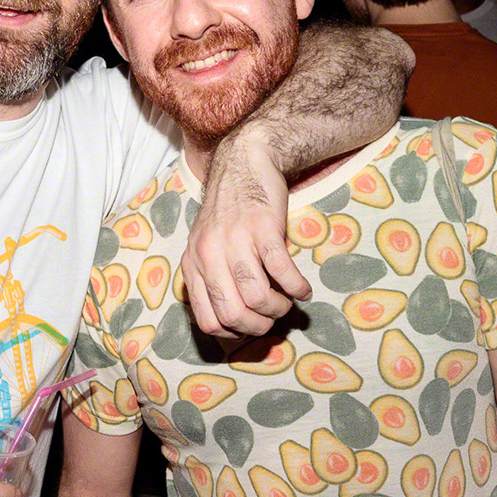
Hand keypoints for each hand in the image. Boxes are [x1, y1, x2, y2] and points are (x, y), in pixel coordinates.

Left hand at [184, 138, 310, 336]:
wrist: (244, 164)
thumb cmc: (230, 213)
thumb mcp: (207, 246)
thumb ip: (213, 279)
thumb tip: (235, 322)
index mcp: (193, 264)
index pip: (208, 320)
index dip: (234, 332)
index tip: (251, 326)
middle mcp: (209, 255)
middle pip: (233, 314)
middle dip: (259, 326)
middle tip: (273, 317)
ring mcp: (235, 241)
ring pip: (257, 297)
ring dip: (279, 308)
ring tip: (288, 302)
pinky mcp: (262, 228)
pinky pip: (282, 272)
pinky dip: (297, 287)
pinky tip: (303, 290)